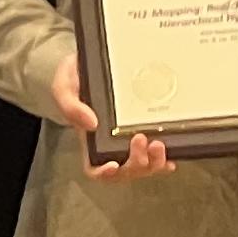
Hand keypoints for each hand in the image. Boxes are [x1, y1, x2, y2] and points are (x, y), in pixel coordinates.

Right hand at [50, 52, 171, 177]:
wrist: (89, 62)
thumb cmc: (74, 77)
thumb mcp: (64, 87)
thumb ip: (71, 106)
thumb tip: (92, 124)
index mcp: (89, 140)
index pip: (94, 168)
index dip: (104, 174)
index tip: (113, 165)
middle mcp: (110, 144)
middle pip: (124, 171)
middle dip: (136, 164)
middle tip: (142, 140)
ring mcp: (129, 138)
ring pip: (143, 165)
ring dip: (154, 162)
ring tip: (159, 145)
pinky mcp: (145, 127)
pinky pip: (157, 151)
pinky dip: (166, 156)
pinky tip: (173, 150)